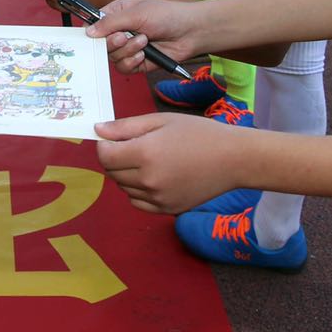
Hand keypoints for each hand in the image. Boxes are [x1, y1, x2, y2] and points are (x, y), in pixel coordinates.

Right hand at [87, 0, 207, 71]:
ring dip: (127, 50)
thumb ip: (110, 22)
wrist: (190, 32)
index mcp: (117, 13)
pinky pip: (124, 67)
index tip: (94, 36)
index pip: (94, 24)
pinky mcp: (137, 62)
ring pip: (112, 57)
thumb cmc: (167, 15)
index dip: (92, 32)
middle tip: (124, 37)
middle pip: (101, 44)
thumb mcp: (136, 13)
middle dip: (113, 42)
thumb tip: (89, 31)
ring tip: (144, 41)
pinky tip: (144, 54)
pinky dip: (132, 62)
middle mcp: (121, 31)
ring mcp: (129, 47)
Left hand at [96, 111, 247, 213]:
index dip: (104, 145)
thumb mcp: (161, 121)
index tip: (114, 138)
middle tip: (134, 146)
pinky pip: (137, 202)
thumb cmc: (198, 133)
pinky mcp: (166, 210)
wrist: (233, 159)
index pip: (104, 156)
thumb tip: (98, 129)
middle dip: (115, 158)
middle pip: (112, 172)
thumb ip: (126, 126)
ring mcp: (157, 198)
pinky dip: (137, 190)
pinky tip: (154, 177)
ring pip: (123, 188)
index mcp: (146, 153)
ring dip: (126, 174)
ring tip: (149, 160)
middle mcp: (148, 180)